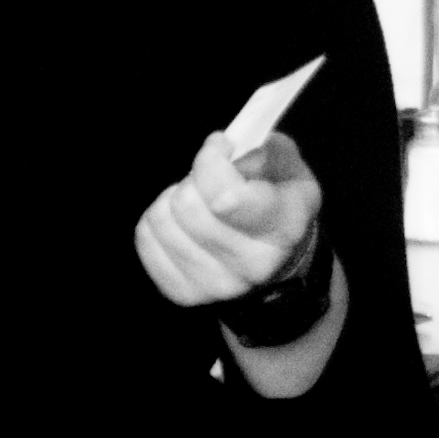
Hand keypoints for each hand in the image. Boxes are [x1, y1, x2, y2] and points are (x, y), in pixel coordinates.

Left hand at [133, 129, 322, 307]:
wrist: (278, 265)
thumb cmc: (282, 207)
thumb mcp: (293, 172)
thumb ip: (271, 150)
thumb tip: (234, 146)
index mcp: (282, 229)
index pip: (224, 196)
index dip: (212, 160)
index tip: (222, 145)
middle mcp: (249, 265)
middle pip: (186, 204)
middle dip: (195, 177)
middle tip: (210, 178)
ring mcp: (213, 284)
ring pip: (161, 219)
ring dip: (174, 198)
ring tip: (197, 200)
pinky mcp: (182, 292)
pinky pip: (145, 238)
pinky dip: (158, 221)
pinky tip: (182, 222)